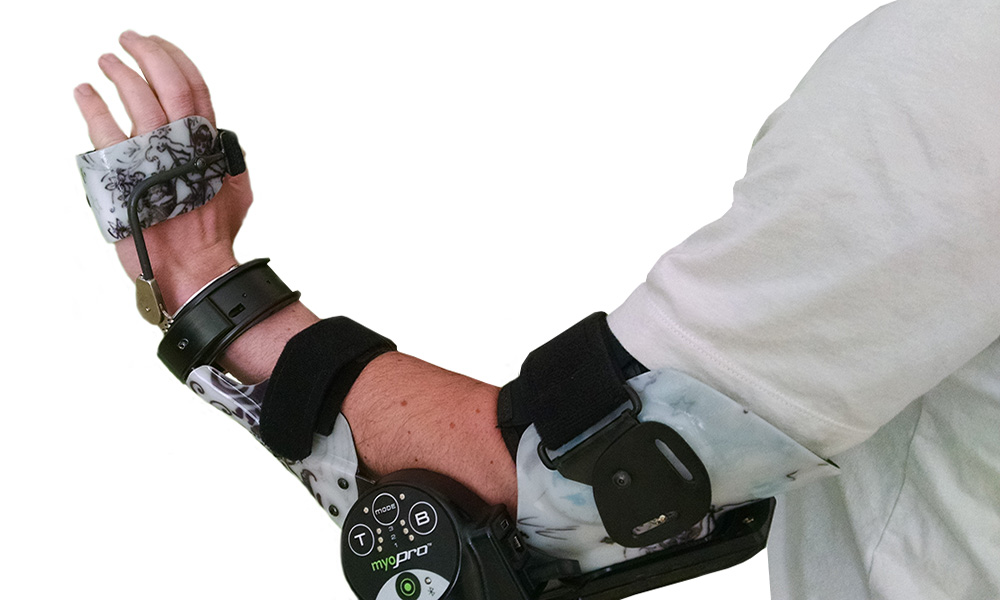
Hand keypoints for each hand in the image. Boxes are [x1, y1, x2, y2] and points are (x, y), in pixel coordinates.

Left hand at [75, 31, 250, 312]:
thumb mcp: (237, 194)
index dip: (176, 59)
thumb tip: (227, 142)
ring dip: (119, 72)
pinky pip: (105, 131)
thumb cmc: (213, 236)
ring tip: (105, 62)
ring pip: (137, 99)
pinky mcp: (125, 176)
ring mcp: (155, 159)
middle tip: (129, 39)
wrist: (193, 268)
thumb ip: (231, 162)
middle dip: (148, 52)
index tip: (158, 44)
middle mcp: (185, 146)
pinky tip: (84, 92)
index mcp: (210, 146)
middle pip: (168, 82)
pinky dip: (92, 106)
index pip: (196, 88)